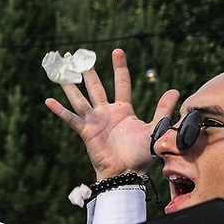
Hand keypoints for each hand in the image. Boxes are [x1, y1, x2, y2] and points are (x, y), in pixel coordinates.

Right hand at [46, 47, 175, 181]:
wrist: (128, 172)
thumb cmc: (142, 154)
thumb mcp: (156, 128)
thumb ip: (163, 110)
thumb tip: (175, 90)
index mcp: (124, 110)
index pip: (121, 83)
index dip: (119, 67)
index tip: (117, 51)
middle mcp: (107, 112)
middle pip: (96, 88)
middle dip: (89, 73)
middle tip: (81, 57)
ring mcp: (94, 121)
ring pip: (80, 99)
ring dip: (70, 86)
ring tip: (61, 73)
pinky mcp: (85, 131)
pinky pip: (70, 118)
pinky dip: (59, 110)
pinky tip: (48, 100)